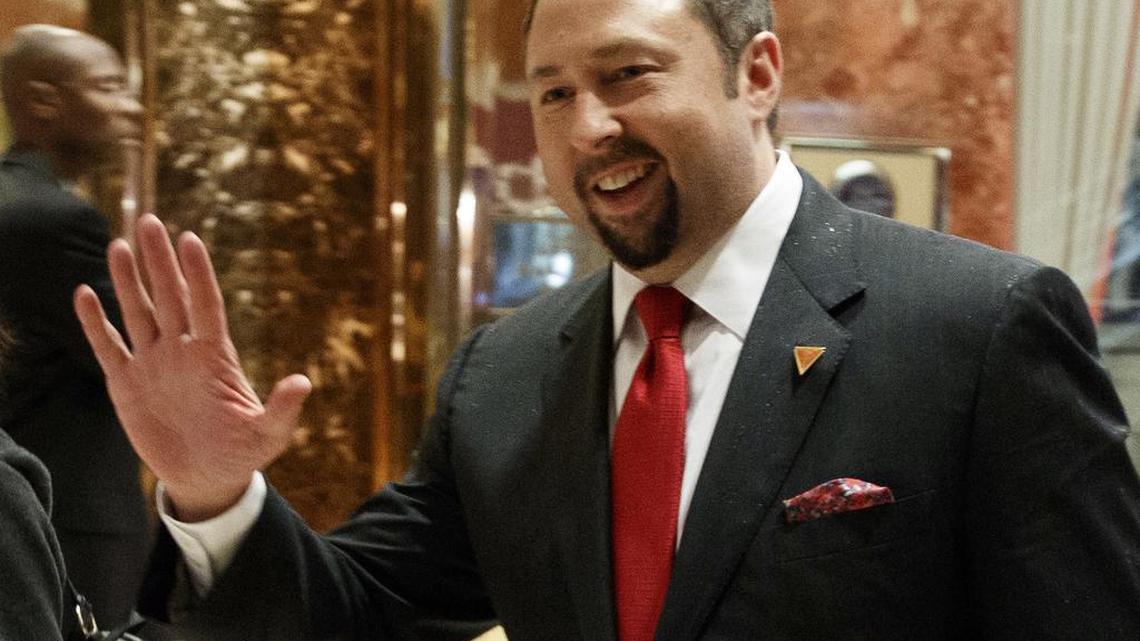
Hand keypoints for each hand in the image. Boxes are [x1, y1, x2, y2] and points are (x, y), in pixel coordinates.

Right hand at [74, 214, 311, 520]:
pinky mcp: (126, 384)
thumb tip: (302, 382)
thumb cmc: (242, 453)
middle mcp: (182, 352)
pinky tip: (85, 294)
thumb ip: (282, 409)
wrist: (208, 479)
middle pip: (169, 297)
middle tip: (148, 220)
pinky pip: (109, 347)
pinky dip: (95, 323)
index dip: (198, 273)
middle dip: (158, 261)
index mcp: (215, 356)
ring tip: (118, 243)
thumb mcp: (269, 434)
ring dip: (127, 280)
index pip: (206, 304)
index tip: (190, 239)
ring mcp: (153, 365)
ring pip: (138, 312)